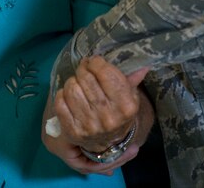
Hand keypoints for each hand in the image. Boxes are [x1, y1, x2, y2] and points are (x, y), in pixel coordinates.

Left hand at [42, 56, 151, 173]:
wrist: (109, 143)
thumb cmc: (118, 112)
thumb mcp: (129, 97)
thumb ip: (132, 80)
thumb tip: (143, 67)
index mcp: (126, 106)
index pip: (106, 72)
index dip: (96, 62)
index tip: (94, 62)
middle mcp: (109, 117)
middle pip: (86, 78)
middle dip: (83, 69)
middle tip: (84, 70)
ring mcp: (90, 126)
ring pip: (72, 88)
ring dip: (72, 82)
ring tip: (78, 84)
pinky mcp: (73, 131)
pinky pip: (60, 102)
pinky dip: (62, 95)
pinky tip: (69, 97)